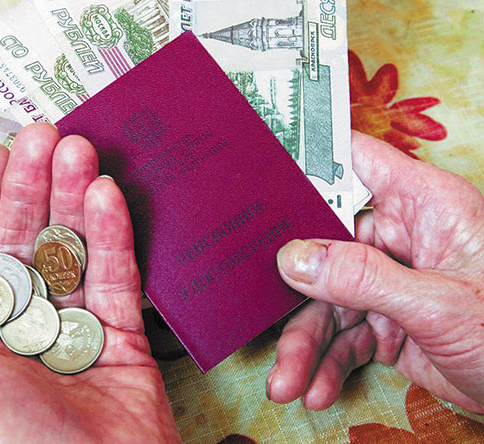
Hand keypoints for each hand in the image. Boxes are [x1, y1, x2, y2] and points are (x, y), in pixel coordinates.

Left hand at [0, 123, 179, 443]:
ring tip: (78, 150)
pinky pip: (114, 279)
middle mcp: (12, 331)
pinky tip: (104, 194)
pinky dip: (111, 236)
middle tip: (44, 135)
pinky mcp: (118, 339)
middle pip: (20, 243)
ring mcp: (68, 332)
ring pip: (69, 252)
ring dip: (73, 198)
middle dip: (31, 187)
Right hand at [267, 131, 483, 413]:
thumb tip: (295, 259)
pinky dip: (325, 364)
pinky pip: (342, 337)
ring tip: (285, 383)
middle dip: (292, 287)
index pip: (357, 162)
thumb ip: (365, 279)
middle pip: (323, 244)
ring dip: (304, 344)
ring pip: (326, 301)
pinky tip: (315, 389)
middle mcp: (401, 238)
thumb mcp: (439, 305)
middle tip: (259, 310)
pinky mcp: (386, 322)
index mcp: (423, 207)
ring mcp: (390, 281)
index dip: (310, 159)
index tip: (259, 175)